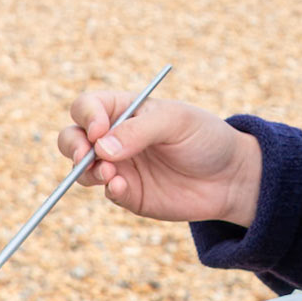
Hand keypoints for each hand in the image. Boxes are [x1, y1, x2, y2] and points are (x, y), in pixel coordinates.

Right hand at [59, 90, 261, 225]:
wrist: (229, 177)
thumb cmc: (205, 138)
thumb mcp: (177, 122)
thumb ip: (140, 130)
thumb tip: (101, 147)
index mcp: (124, 109)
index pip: (87, 107)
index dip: (86, 116)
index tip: (99, 130)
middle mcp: (114, 137)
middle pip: (72, 137)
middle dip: (73, 146)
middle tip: (89, 156)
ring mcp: (119, 167)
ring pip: (81, 168)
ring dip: (87, 171)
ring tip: (111, 174)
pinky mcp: (128, 193)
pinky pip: (106, 192)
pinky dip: (109, 189)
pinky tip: (123, 187)